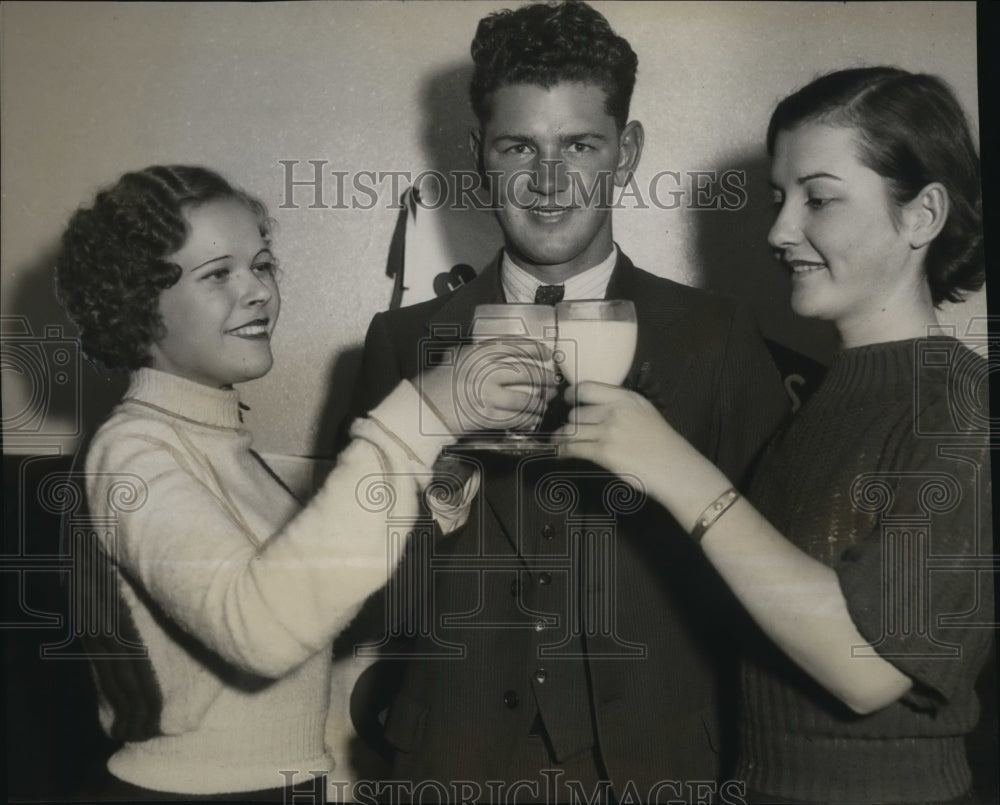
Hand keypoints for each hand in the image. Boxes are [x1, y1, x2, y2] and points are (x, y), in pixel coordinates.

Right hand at [419, 339, 557, 436]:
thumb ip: (479, 351)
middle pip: (526, 373)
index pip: (516, 348)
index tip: (548, 354)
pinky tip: (532, 417)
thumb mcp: (457, 355)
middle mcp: (485, 372)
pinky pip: (515, 418)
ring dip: (539, 402)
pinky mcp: (486, 417)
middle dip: (544, 378)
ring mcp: (487, 396)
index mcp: (478, 353)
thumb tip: (506, 350)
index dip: (536, 351)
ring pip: (524, 399)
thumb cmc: (438, 381)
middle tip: (553, 381)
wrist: (423, 407)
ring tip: (546, 401)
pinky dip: (527, 418)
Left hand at [553, 382, 673, 480]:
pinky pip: (574, 448)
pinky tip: (561, 453)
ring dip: (561, 437)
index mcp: (627, 398)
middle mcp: (616, 410)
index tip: (567, 399)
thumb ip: (620, 407)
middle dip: (570, 423)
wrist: (676, 468)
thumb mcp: (644, 413)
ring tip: (557, 442)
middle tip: (568, 430)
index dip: (572, 394)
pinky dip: (563, 451)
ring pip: (572, 429)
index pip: (588, 388)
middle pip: (577, 412)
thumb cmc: (663, 445)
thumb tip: (593, 410)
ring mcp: (610, 431)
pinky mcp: (605, 452)